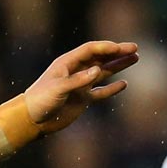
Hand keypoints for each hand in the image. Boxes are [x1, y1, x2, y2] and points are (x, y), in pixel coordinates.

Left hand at [19, 41, 139, 135]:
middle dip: (117, 53)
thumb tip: (98, 70)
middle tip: (134, 48)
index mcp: (68, 63)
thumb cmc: (40, 100)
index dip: (106, 48)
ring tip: (135, 58)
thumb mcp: (58, 88)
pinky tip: (124, 84)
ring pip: (103, 72)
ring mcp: (80, 85)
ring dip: (118, 66)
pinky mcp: (82, 99)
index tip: (121, 48)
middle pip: (100, 58)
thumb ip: (78, 80)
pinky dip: (112, 89)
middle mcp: (76, 71)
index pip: (91, 50)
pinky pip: (101, 92)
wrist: (32, 120)